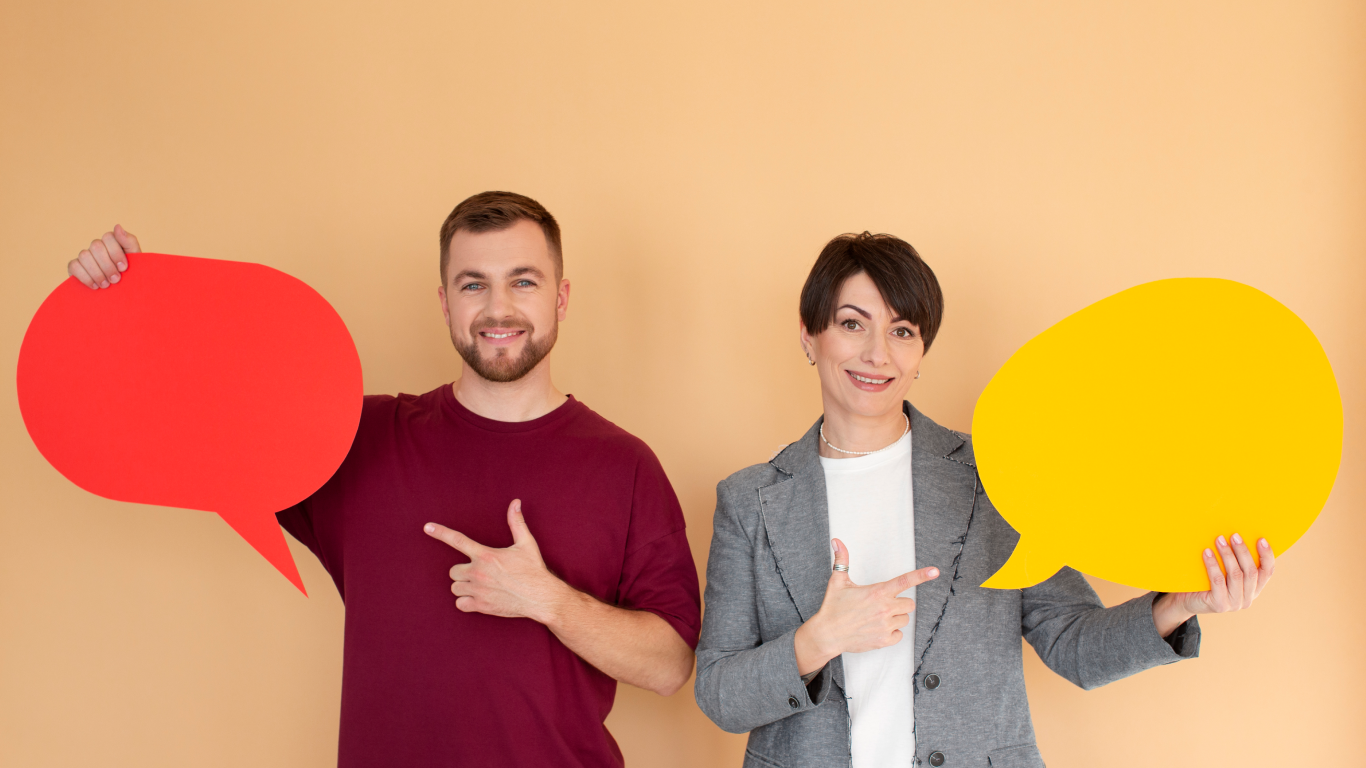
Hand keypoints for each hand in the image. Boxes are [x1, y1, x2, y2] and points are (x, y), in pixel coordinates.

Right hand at [67, 225, 139, 288]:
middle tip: (116, 280)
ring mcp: (85, 256)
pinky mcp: (74, 267)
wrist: (123, 294)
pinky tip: (95, 286)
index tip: (124, 268)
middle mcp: (97, 246)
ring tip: (106, 285)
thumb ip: (129, 241)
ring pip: (84, 255)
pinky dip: (85, 277)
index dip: (116, 253)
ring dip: (97, 272)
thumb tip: (117, 226)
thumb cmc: (131, 275)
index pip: (108, 237)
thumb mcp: (136, 259)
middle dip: (107, 265)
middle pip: (96, 246)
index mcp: (112, 242)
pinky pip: (74, 266)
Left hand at [424, 499, 568, 622]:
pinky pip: (460, 604)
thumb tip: (515, 502)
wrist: (540, 596)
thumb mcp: (526, 543)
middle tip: (479, 573)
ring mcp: (477, 590)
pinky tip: (479, 599)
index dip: (440, 532)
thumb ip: (516, 522)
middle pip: (453, 571)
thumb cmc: (533, 569)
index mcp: (485, 555)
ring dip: (464, 586)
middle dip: (463, 571)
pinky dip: (466, 602)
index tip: (427, 527)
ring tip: (480, 586)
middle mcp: (478, 572)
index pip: (458, 540)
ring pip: (455, 587)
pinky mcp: (480, 606)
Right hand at [793, 538, 938, 674]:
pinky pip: (899, 635)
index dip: (922, 575)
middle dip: (899, 603)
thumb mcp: (837, 581)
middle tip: (883, 605)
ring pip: (904, 619)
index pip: (904, 581)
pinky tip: (878, 629)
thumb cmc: (832, 607)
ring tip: (877, 618)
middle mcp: (884, 608)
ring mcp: (885, 625)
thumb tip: (837, 541)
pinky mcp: (884, 640)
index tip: (935, 571)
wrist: (827, 634)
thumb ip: (842, 560)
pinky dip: (892, 632)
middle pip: (909, 604)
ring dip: (895, 618)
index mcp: (877, 592)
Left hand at [1152, 533, 1275, 636]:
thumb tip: (1236, 536)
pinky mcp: (1219, 605)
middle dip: (1243, 551)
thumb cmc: (1207, 582)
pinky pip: (1218, 581)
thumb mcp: (1224, 572)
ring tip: (1219, 539)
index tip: (1261, 539)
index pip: (1267, 572)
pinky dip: (1213, 564)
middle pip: (1251, 572)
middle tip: (1234, 535)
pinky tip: (1207, 552)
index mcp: (1254, 589)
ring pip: (1236, 575)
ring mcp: (1234, 603)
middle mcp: (1248, 598)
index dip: (1267, 555)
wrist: (1187, 601)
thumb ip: (1235, 561)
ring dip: (1228, 555)